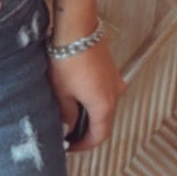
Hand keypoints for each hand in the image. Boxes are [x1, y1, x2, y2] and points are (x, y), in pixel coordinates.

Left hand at [48, 37, 125, 154]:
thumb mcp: (61, 93)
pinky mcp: (111, 69)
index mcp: (104, 105)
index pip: (99, 136)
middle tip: (67, 132)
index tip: (71, 146)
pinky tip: (76, 95)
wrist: (77, 29)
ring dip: (89, 114)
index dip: (84, 145)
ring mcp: (115, 80)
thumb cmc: (67, 60)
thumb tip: (67, 128)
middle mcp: (115, 94)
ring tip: (69, 113)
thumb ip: (66, 115)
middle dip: (85, 130)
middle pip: (103, 121)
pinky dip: (92, 99)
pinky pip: (104, 91)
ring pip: (104, 106)